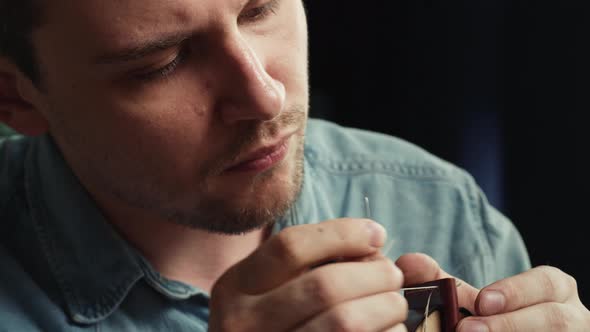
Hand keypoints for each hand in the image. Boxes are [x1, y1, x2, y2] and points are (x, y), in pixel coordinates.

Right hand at [208, 218, 408, 331]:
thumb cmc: (274, 320)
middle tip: (392, 276)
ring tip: (394, 304)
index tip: (376, 233)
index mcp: (235, 286)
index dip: (342, 234)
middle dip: (373, 274)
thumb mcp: (270, 286)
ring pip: (344, 323)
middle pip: (324, 286)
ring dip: (385, 308)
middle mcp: (242, 322)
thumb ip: (313, 260)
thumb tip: (375, 241)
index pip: (291, 246)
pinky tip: (389, 329)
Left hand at [395, 253, 589, 331]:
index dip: (515, 291)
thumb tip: (409, 262)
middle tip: (467, 329)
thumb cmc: (497, 321)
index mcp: (555, 292)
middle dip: (509, 323)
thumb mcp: (476, 301)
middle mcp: (573, 317)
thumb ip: (447, 283)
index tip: (481, 301)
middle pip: (554, 318)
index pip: (548, 283)